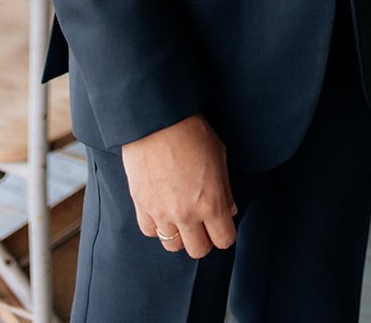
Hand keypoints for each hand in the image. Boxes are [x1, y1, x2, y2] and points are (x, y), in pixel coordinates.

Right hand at [121, 114, 237, 258]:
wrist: (157, 120)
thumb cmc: (192, 132)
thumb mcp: (219, 156)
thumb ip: (225, 189)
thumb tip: (229, 210)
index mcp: (211, 203)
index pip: (224, 240)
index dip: (225, 234)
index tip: (222, 225)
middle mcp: (187, 215)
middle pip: (198, 250)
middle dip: (203, 239)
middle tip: (202, 224)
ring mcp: (162, 213)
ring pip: (173, 246)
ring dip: (179, 234)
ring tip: (181, 217)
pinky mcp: (142, 206)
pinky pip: (150, 231)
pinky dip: (157, 225)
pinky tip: (161, 210)